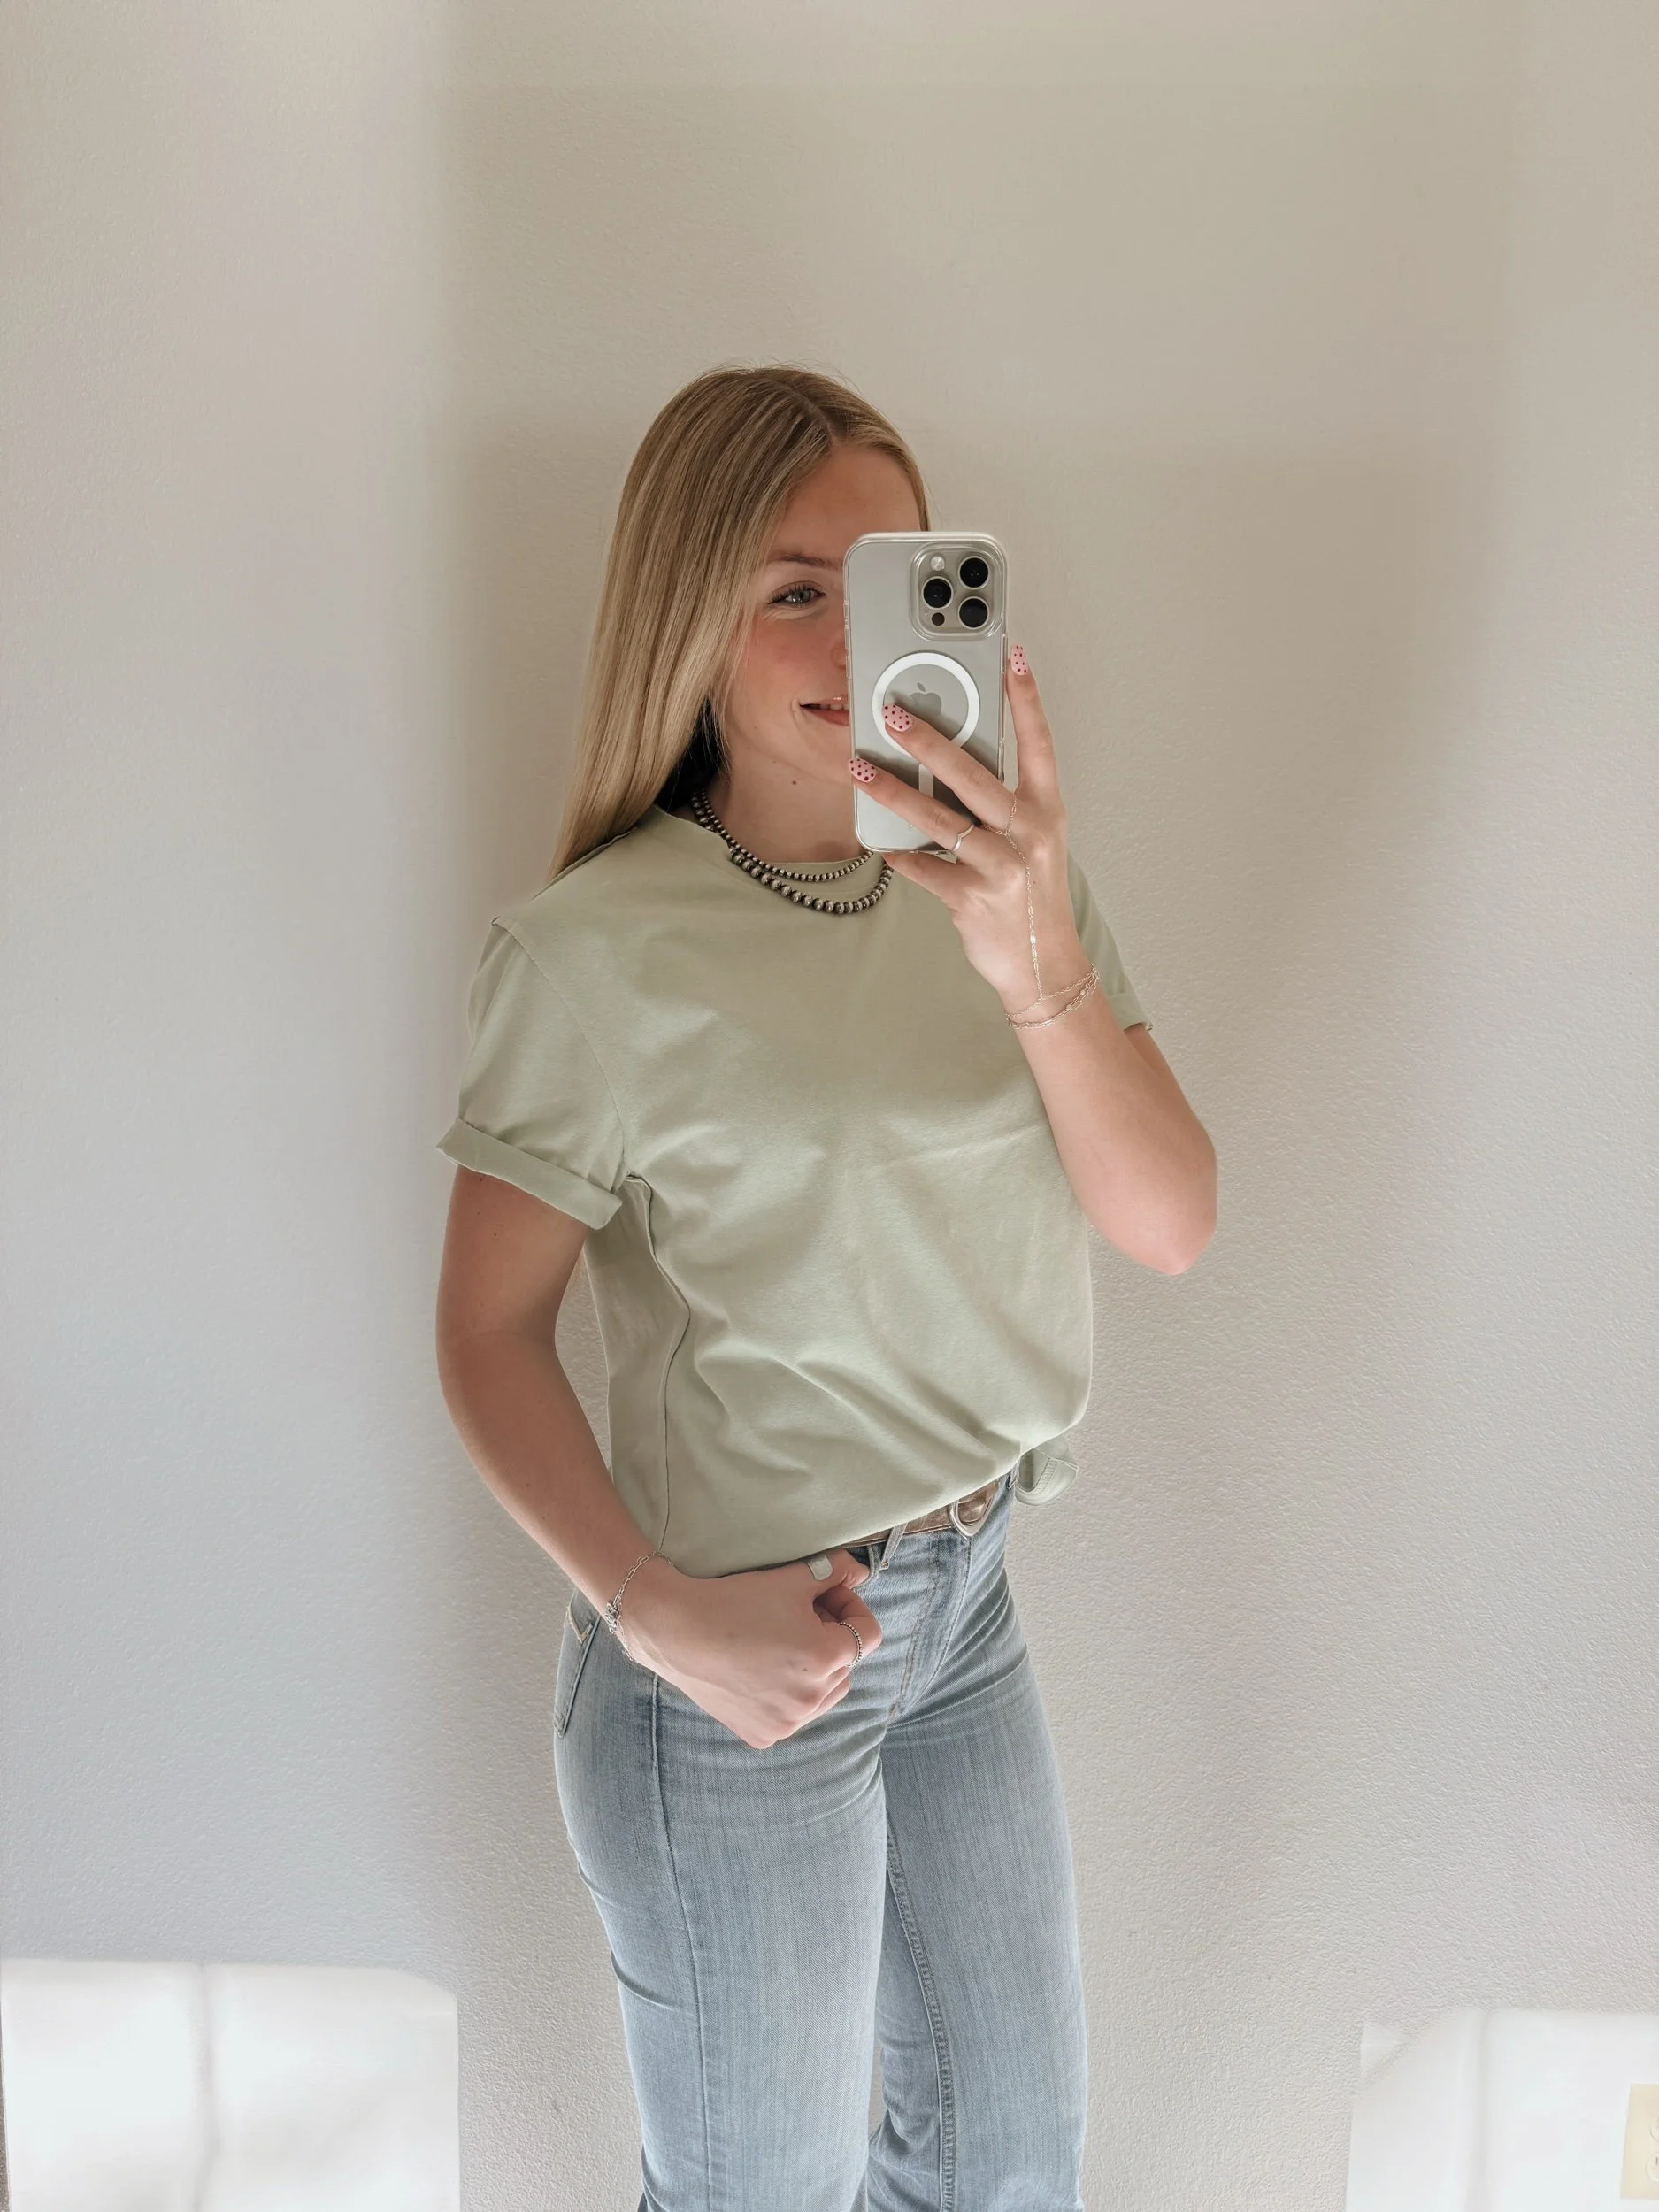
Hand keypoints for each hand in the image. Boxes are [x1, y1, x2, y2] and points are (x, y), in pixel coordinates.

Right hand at [621, 1550, 883, 1748]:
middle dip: (830, 1638)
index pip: (867, 1634)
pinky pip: (792, 1715)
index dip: (851, 1607)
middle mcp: (812, 1698)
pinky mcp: (762, 1735)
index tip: (825, 1596)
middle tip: (797, 1616)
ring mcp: (787, 1723)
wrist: (676, 1632)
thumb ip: (835, 1572)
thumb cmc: (735, 1601)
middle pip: (845, 1665)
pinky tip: (761, 1671)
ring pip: (823, 1694)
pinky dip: (786, 1696)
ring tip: (781, 1645)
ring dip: (814, 1671)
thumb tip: (859, 1572)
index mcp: (825, 1658)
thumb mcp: (791, 1578)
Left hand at [850, 644, 1090, 1015]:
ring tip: (861, 768)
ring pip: (941, 821)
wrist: (1043, 966)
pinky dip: (900, 856)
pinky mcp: (974, 898)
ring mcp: (1003, 867)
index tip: (1012, 655)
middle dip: (930, 741)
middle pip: (975, 776)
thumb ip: (999, 803)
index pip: (1039, 743)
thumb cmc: (1031, 897)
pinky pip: (925, 869)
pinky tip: (880, 843)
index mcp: (1046, 811)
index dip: (1026, 698)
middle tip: (893, 713)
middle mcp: (1029, 834)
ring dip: (895, 793)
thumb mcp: (1031, 841)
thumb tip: (948, 763)